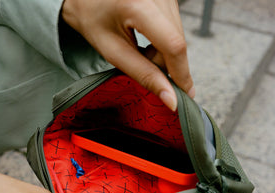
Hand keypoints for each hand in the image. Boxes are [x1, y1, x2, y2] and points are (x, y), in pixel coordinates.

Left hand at [62, 0, 194, 110]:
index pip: (173, 44)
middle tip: (143, 65)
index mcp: (138, 5)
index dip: (181, 73)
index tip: (184, 95)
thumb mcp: (113, 51)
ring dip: (163, 53)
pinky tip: (148, 39)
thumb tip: (170, 98)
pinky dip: (164, 42)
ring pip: (178, 37)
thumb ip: (143, 75)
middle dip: (166, 65)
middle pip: (177, 42)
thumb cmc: (92, 19)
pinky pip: (175, 28)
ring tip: (141, 50)